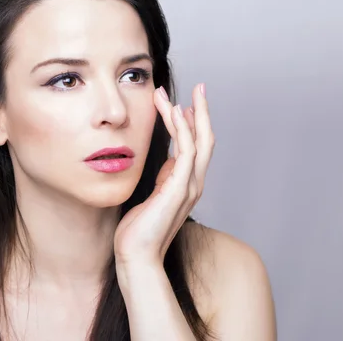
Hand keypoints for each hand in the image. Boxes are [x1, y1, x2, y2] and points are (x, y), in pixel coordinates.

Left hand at [114, 83, 214, 267]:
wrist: (136, 255)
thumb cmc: (139, 228)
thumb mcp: (152, 194)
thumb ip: (162, 177)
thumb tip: (166, 159)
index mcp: (186, 184)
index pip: (197, 146)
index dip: (196, 123)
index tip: (187, 102)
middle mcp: (193, 183)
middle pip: (206, 139)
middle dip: (203, 111)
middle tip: (199, 87)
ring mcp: (188, 187)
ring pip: (197, 141)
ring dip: (188, 113)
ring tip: (169, 94)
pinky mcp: (178, 189)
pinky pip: (186, 152)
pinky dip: (183, 130)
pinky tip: (175, 112)